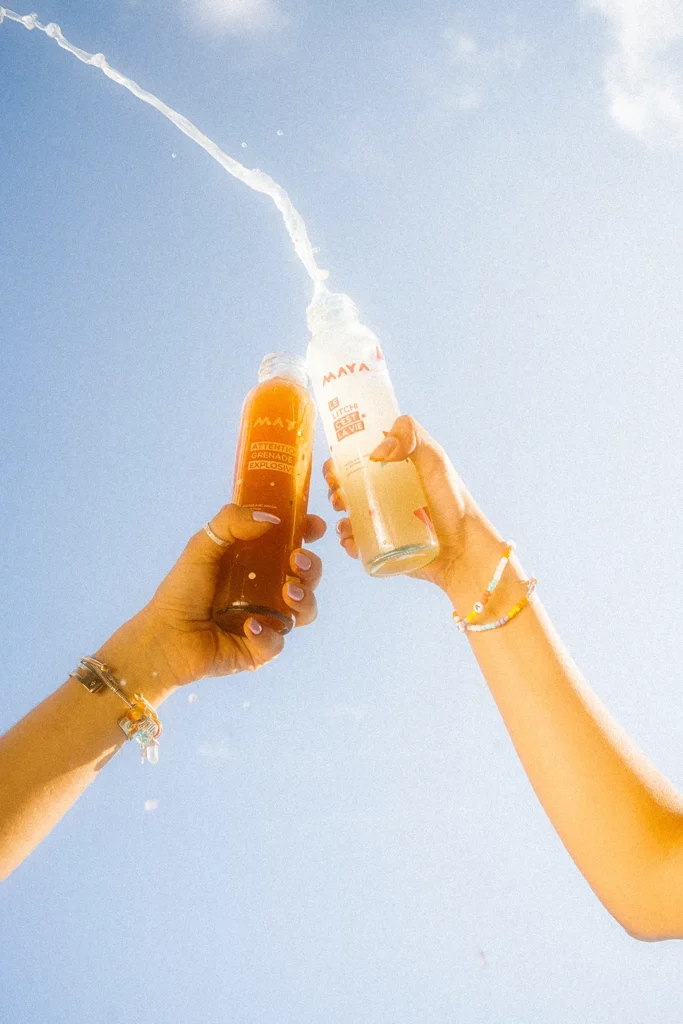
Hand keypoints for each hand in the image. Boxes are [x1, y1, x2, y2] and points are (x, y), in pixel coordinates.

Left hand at [99, 505, 325, 695]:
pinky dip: (268, 634)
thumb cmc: (182, 591)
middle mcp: (266, 590)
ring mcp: (267, 620)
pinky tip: (250, 627)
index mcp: (256, 563)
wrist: (165, 637)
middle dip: (312, 567)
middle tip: (296, 561)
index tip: (314, 527)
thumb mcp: (202, 546)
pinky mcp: (261, 650)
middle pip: (308, 576)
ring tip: (287, 593)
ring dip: (305, 599)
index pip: (292, 544)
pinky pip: (278, 642)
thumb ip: (231, 522)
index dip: (308, 534)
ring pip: (305, 610)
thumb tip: (272, 519)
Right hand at [323, 415, 496, 595]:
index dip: (339, 460)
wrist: (462, 547)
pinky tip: (351, 540)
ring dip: (338, 517)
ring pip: (347, 515)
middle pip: (346, 486)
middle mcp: (383, 492)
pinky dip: (346, 541)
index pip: (356, 458)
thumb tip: (376, 452)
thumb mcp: (434, 458)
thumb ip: (411, 436)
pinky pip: (355, 542)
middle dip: (335, 490)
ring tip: (346, 521)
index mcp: (392, 468)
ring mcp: (381, 519)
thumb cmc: (453, 499)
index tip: (334, 467)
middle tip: (340, 497)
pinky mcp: (381, 544)